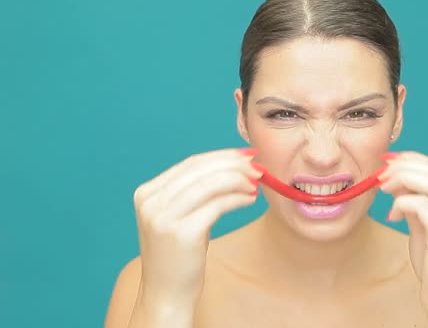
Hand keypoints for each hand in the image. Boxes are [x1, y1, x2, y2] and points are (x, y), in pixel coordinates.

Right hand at [132, 148, 261, 307]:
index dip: (222, 156)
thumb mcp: (178, 216)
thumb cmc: (179, 254)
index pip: (190, 163)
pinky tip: (250, 199)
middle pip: (201, 169)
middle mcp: (151, 202)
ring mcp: (163, 217)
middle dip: (234, 165)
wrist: (166, 293)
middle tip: (257, 167)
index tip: (246, 155)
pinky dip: (238, 198)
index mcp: (147, 193)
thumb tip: (236, 164)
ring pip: (211, 184)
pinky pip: (218, 205)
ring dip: (239, 180)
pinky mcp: (182, 232)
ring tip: (257, 183)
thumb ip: (195, 191)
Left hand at [379, 151, 427, 321]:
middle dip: (404, 166)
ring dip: (401, 179)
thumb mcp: (427, 229)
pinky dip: (402, 202)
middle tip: (381, 174)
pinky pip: (421, 205)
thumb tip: (396, 181)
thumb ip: (416, 204)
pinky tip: (393, 215)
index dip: (413, 160)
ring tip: (383, 188)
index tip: (389, 161)